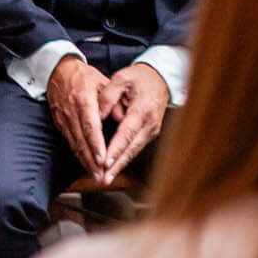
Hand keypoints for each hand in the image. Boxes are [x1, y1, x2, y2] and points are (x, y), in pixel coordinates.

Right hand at [45, 55, 111, 178]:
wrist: (59, 71)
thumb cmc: (84, 76)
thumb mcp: (103, 82)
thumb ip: (115, 101)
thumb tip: (124, 118)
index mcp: (83, 100)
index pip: (90, 127)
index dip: (96, 145)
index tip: (103, 159)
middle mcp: (71, 112)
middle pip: (81, 141)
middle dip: (91, 161)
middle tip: (102, 176)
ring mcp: (63, 119)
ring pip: (75, 145)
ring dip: (85, 162)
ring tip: (96, 176)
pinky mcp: (60, 123)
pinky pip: (70, 142)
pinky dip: (79, 155)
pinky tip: (87, 164)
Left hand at [98, 62, 171, 181]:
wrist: (160, 79)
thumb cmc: (139, 78)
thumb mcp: (122, 78)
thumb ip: (107, 95)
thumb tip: (96, 115)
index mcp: (143, 109)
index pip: (127, 133)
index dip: (116, 149)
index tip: (105, 162)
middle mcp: (150, 123)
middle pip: (131, 148)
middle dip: (117, 166)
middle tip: (103, 179)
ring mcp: (152, 130)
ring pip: (134, 151)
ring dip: (120, 166)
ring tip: (105, 178)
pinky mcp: (150, 133)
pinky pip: (135, 148)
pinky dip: (124, 159)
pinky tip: (113, 168)